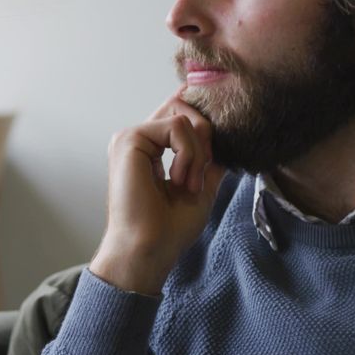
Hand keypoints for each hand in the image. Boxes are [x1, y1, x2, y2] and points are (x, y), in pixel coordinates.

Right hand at [90, 86, 225, 294]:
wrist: (149, 249)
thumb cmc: (169, 228)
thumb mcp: (201, 187)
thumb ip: (208, 160)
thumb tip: (224, 137)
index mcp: (149, 150)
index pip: (177, 115)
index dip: (199, 118)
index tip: (211, 142)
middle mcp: (138, 140)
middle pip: (181, 106)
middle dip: (204, 138)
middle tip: (201, 174)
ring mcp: (131, 138)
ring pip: (183, 117)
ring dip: (198, 154)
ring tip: (188, 185)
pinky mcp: (130, 139)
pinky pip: (177, 126)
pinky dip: (188, 154)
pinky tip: (178, 180)